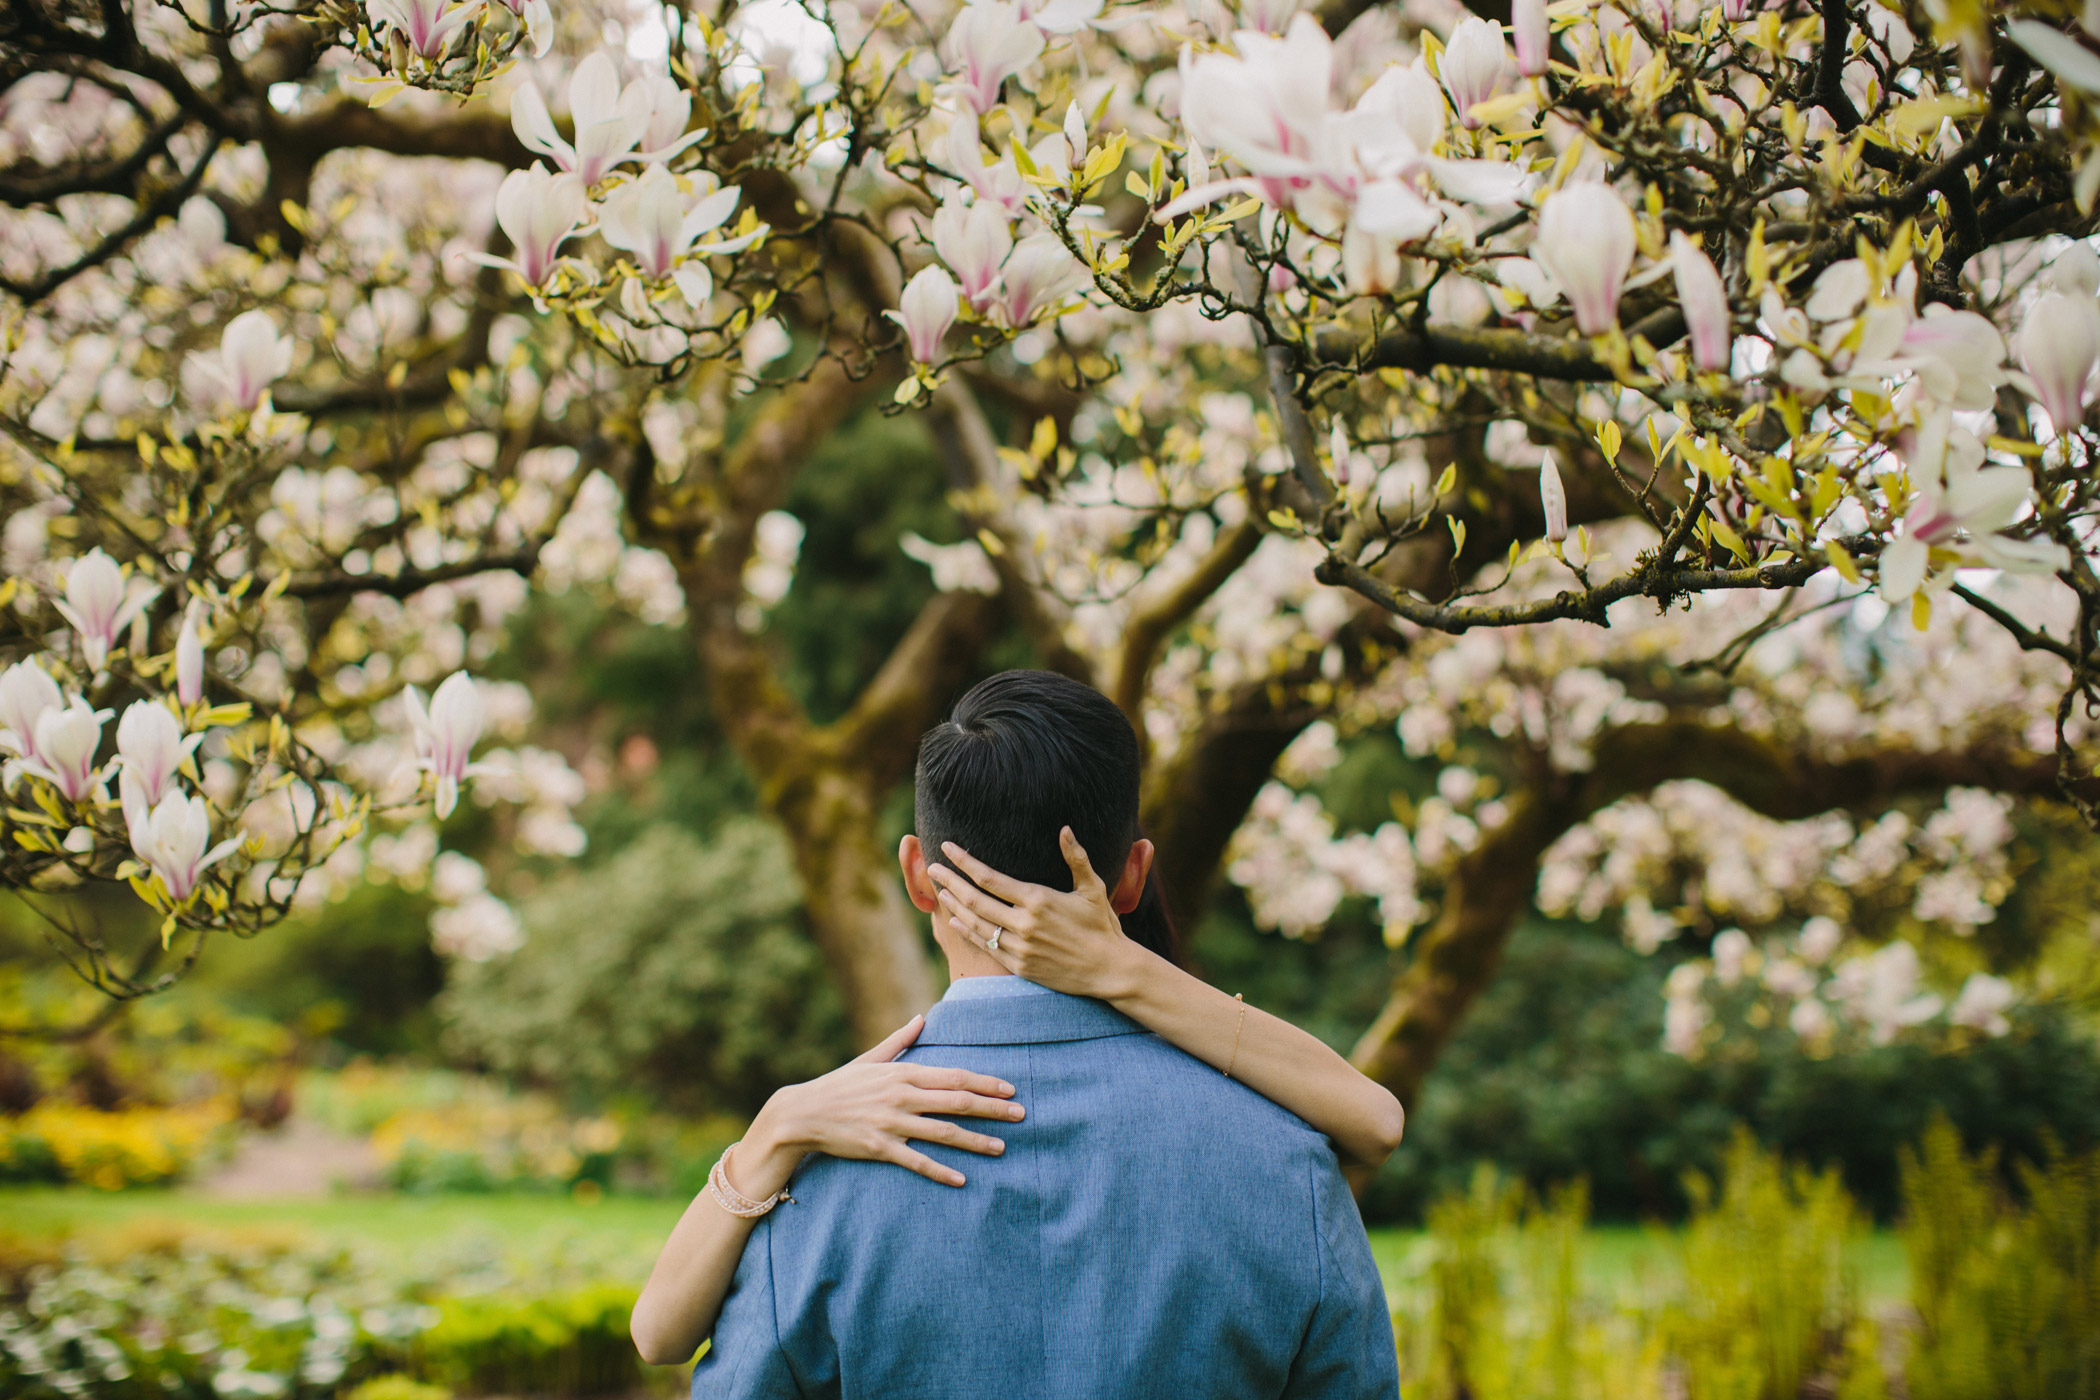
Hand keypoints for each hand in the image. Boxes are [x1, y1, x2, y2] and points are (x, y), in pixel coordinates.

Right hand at [739, 1015, 1024, 1190]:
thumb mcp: (870, 1058)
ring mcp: (891, 1122)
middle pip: (957, 1102)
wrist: (801, 1113)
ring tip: (1001, 1148)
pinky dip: (940, 1170)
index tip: (1010, 1089)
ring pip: (943, 1133)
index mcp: (903, 1072)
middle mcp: (901, 1095)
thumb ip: (900, 1040)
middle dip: (992, 1109)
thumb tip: (921, 1017)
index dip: (985, 1083)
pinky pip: (916, 1161)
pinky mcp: (879, 1147)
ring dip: (975, 1141)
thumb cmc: (838, 1085)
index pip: (954, 1076)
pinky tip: (961, 1179)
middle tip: (1021, 1115)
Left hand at [928, 827, 1146, 1001]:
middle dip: (950, 881)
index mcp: (1038, 899)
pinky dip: (967, 932)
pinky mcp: (1020, 966)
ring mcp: (1020, 947)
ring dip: (954, 906)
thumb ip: (1076, 858)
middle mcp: (1024, 923)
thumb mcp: (1093, 888)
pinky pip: (986, 946)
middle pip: (975, 900)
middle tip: (932, 868)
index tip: (948, 848)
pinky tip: (955, 921)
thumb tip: (1064, 828)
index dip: (964, 862)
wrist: (1109, 969)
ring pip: (976, 924)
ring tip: (940, 891)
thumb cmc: (1102, 925)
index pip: (989, 878)